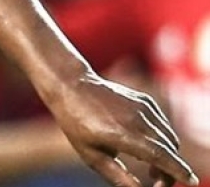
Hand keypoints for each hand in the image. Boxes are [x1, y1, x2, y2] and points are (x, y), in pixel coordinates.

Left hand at [49, 73, 198, 186]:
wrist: (72, 85)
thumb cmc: (76, 123)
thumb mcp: (91, 155)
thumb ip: (117, 175)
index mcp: (122, 134)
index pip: (160, 155)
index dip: (177, 170)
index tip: (190, 182)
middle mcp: (137, 119)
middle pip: (169, 150)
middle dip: (170, 170)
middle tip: (158, 183)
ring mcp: (143, 107)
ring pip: (169, 138)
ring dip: (168, 156)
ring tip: (151, 169)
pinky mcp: (145, 101)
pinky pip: (163, 126)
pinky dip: (163, 140)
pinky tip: (146, 147)